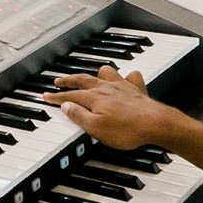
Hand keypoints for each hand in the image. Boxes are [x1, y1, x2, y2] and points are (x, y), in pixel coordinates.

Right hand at [44, 65, 175, 149]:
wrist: (155, 124)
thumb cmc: (127, 128)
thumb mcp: (96, 128)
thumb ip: (79, 116)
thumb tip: (66, 106)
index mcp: (94, 98)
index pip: (70, 96)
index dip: (56, 97)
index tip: (46, 96)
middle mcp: (107, 88)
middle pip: (83, 80)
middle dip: (69, 80)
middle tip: (59, 81)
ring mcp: (122, 87)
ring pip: (105, 73)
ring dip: (96, 74)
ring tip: (92, 76)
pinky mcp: (136, 90)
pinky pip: (130, 77)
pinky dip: (125, 77)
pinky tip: (125, 80)